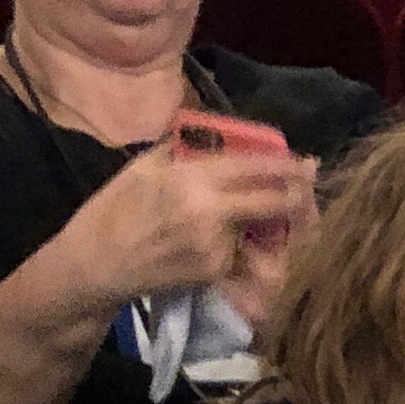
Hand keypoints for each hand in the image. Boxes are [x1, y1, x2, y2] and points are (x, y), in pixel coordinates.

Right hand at [48, 143, 316, 316]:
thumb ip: (183, 148)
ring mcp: (214, 244)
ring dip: (265, 219)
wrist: (96, 264)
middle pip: (272, 200)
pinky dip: (240, 241)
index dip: (285, 165)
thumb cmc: (114, 209)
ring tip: (259, 211)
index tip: (305, 162)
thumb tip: (215, 134)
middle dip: (296, 194)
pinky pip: (238, 248)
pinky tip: (226, 237)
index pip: (253, 167)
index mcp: (190, 177)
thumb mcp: (144, 166)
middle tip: (308, 186)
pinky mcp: (213, 269)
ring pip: (256, 226)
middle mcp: (208, 210)